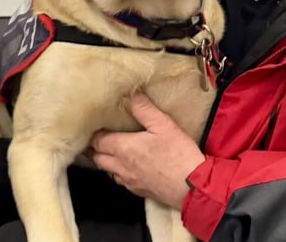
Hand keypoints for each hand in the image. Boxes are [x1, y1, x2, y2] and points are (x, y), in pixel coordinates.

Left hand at [90, 93, 205, 208]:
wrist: (191, 185)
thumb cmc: (178, 154)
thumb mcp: (163, 124)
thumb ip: (143, 108)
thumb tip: (128, 95)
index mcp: (123, 148)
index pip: (97, 141)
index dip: (94, 133)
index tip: (96, 125)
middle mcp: (120, 166)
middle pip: (97, 158)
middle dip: (95, 148)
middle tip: (98, 138)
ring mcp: (128, 181)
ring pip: (107, 171)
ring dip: (105, 161)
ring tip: (110, 151)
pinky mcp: (138, 191)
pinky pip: (120, 181)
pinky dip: (118, 173)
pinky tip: (128, 167)